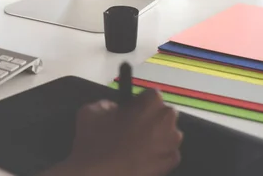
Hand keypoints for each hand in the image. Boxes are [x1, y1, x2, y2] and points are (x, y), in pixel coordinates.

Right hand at [49, 90, 182, 175]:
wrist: (98, 175)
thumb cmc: (95, 140)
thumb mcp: (91, 110)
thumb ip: (108, 104)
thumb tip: (116, 109)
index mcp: (148, 107)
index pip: (153, 94)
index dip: (141, 99)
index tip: (131, 107)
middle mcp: (165, 125)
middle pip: (166, 112)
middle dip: (154, 115)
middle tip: (135, 123)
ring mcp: (169, 147)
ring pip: (171, 133)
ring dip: (159, 133)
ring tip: (139, 142)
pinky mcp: (168, 166)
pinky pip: (168, 153)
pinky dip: (159, 152)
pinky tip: (142, 156)